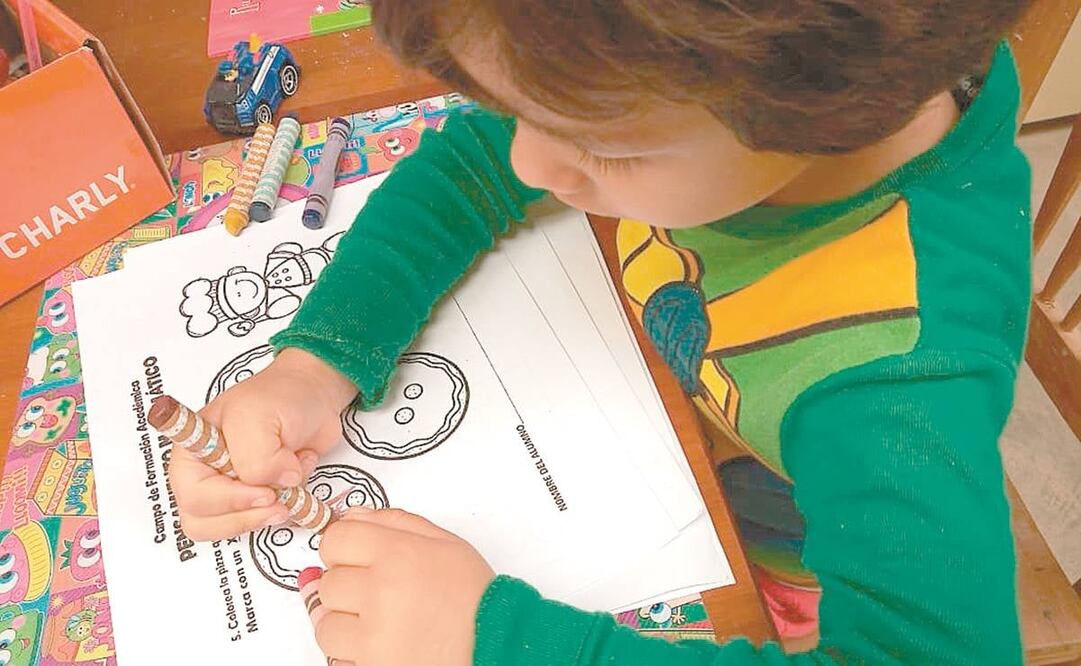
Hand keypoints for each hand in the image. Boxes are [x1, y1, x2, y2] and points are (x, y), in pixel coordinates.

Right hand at [171, 348, 356, 539]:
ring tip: (290, 489)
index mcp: (192, 452)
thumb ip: (256, 458)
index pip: (193, 495)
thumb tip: (274, 487)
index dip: (228, 501)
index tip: (263, 493)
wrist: (313, 394)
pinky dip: (287, 507)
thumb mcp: (257, 417)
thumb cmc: (279, 396)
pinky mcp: (260, 498)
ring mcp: (232, 489)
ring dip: (264, 516)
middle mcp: (206, 474)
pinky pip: (264, 521)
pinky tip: (296, 475)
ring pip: (231, 528)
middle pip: (204, 521)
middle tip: (278, 500)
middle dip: (245, 516)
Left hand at [313, 509, 494, 665]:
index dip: (342, 548)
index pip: (335, 540)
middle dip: (348, 587)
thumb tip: (353, 517)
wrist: (497, 646)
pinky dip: (355, 652)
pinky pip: (338, 657)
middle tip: (380, 594)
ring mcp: (373, 636)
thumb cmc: (476, 598)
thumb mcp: (446, 544)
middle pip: (328, 583)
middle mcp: (381, 592)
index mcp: (398, 554)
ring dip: (347, 624)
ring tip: (382, 623)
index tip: (354, 557)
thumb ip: (396, 523)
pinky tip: (384, 644)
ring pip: (326, 625)